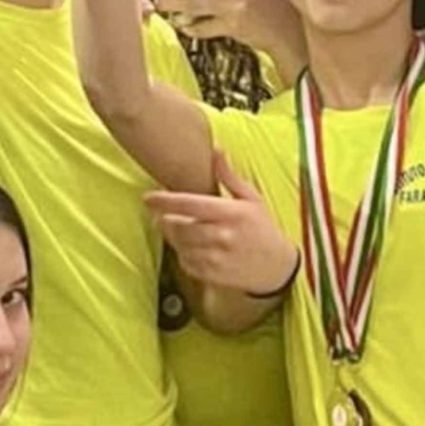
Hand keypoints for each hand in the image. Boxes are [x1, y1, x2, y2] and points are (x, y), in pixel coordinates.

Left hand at [144, 151, 296, 293]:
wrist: (276, 265)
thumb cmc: (263, 228)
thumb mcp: (252, 198)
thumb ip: (229, 176)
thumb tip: (216, 150)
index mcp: (230, 213)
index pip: (189, 204)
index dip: (165, 201)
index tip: (148, 198)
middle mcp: (221, 235)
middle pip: (178, 226)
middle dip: (165, 220)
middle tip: (163, 215)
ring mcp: (216, 258)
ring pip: (179, 245)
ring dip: (174, 237)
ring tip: (180, 230)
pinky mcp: (212, 275)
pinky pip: (185, 262)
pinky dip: (182, 254)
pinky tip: (192, 247)